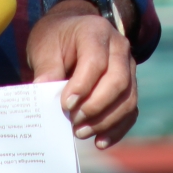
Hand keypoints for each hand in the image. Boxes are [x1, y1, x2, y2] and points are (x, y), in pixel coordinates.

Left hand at [28, 2, 137, 148]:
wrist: (70, 33)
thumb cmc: (56, 39)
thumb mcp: (44, 47)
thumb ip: (46, 68)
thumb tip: (41, 91)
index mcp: (96, 31)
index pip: (96, 61)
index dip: (82, 86)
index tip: (65, 105)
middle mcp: (119, 47)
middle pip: (118, 81)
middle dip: (95, 107)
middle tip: (73, 121)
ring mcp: (129, 66)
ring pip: (128, 99)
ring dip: (105, 121)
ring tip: (80, 132)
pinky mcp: (130, 85)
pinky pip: (131, 110)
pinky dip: (117, 129)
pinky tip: (99, 142)